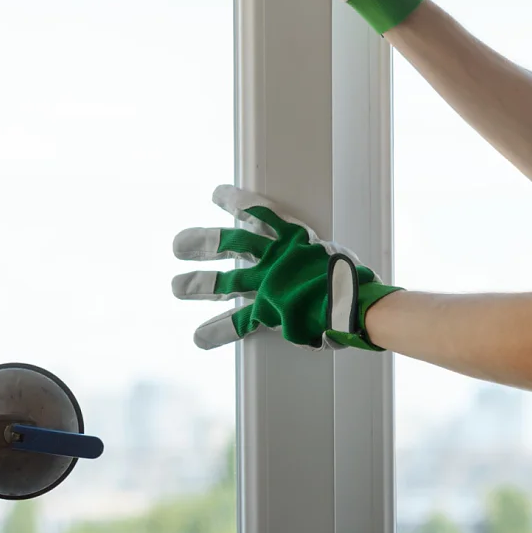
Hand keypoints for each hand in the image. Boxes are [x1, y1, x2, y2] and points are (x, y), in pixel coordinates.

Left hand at [171, 185, 401, 350]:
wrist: (356, 302)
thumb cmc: (353, 279)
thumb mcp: (333, 255)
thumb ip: (313, 255)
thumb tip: (314, 258)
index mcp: (291, 239)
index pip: (257, 212)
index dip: (234, 202)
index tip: (216, 194)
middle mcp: (272, 258)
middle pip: (227, 245)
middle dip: (200, 244)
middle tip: (177, 246)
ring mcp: (266, 284)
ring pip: (224, 281)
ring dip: (197, 284)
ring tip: (175, 287)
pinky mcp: (267, 311)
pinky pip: (237, 322)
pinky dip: (217, 331)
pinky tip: (199, 338)